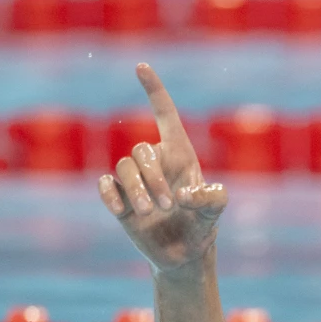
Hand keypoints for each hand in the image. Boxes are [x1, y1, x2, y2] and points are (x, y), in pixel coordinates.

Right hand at [98, 63, 226, 272]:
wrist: (183, 255)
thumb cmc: (202, 226)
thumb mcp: (215, 212)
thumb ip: (212, 199)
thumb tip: (185, 194)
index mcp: (180, 154)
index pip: (165, 114)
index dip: (154, 90)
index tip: (142, 66)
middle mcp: (155, 162)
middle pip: (140, 150)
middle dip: (152, 177)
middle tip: (170, 205)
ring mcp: (135, 180)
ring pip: (122, 167)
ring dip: (136, 189)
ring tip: (150, 213)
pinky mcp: (119, 198)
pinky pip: (105, 185)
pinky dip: (110, 195)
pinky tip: (122, 211)